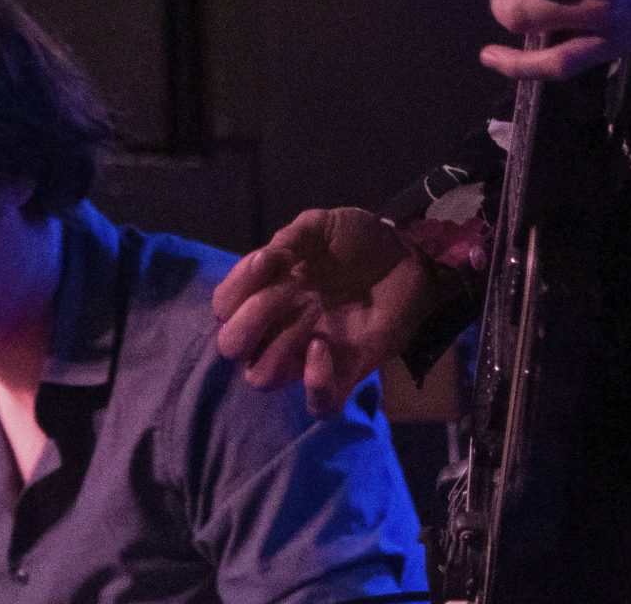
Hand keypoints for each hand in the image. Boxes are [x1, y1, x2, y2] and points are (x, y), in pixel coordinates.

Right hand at [211, 208, 448, 417]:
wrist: (406, 257)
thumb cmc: (358, 239)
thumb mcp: (320, 226)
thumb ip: (288, 240)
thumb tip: (262, 261)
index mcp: (269, 289)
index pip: (224, 307)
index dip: (233, 292)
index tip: (267, 262)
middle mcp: (280, 324)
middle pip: (233, 347)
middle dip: (248, 323)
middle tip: (285, 294)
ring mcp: (309, 352)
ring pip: (263, 376)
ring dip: (277, 347)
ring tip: (312, 313)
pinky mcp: (346, 372)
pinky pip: (319, 404)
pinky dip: (314, 382)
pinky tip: (322, 347)